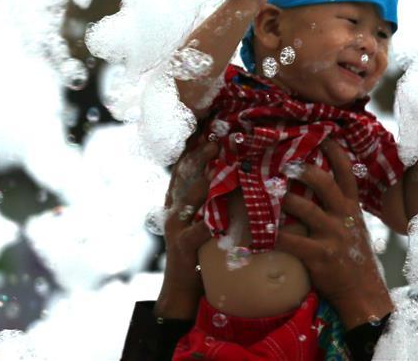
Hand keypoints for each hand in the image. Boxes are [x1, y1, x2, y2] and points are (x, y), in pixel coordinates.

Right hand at [155, 141, 217, 318]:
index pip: (184, 167)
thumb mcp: (208, 218)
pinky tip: (221, 215)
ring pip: (190, 199)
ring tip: (221, 169)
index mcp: (179, 199)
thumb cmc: (202, 249)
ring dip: (205, 183)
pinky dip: (210, 223)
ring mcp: (176, 227)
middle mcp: (174, 208)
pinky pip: (197, 231)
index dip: (193, 147)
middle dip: (199, 157)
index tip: (208, 130)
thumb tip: (243, 175)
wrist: (183, 288)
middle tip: (216, 140)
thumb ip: (218, 199)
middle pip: (184, 176)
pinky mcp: (182, 246)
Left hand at [275, 139, 393, 329]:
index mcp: (352, 207)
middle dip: (302, 169)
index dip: (334, 151)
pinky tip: (256, 232)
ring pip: (303, 208)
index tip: (321, 134)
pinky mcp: (319, 255)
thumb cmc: (354, 258)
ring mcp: (332, 235)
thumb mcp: (354, 226)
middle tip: (282, 161)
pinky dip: (271, 236)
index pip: (346, 172)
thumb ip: (340, 208)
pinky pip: (290, 240)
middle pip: (324, 183)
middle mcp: (344, 217)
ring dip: (281, 199)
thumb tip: (318, 186)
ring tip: (263, 191)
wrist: (363, 293)